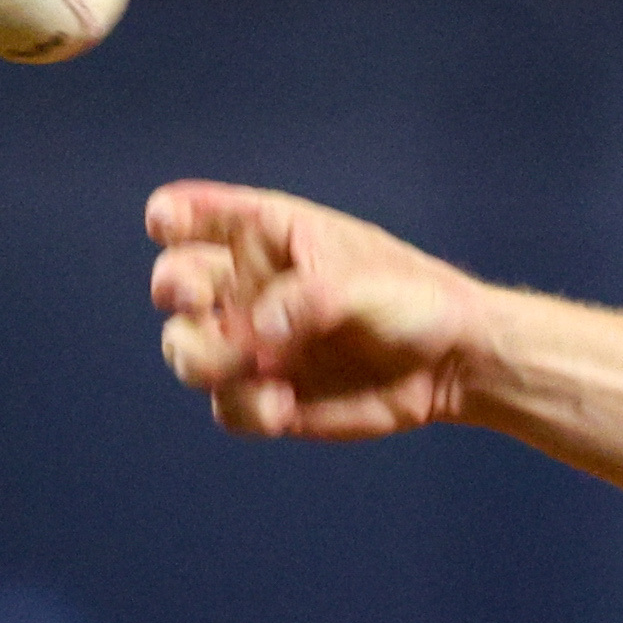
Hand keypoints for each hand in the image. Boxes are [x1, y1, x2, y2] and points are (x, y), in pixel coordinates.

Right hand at [147, 182, 485, 440]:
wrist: (452, 362)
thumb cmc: (414, 300)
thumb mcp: (366, 282)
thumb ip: (310, 299)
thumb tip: (260, 335)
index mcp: (264, 237)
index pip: (190, 214)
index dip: (169, 217)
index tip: (169, 226)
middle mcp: (246, 287)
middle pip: (173, 284)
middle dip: (174, 289)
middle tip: (198, 300)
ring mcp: (251, 344)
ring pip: (187, 350)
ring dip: (203, 358)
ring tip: (258, 364)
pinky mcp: (267, 394)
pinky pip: (228, 406)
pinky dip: (245, 407)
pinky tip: (283, 405)